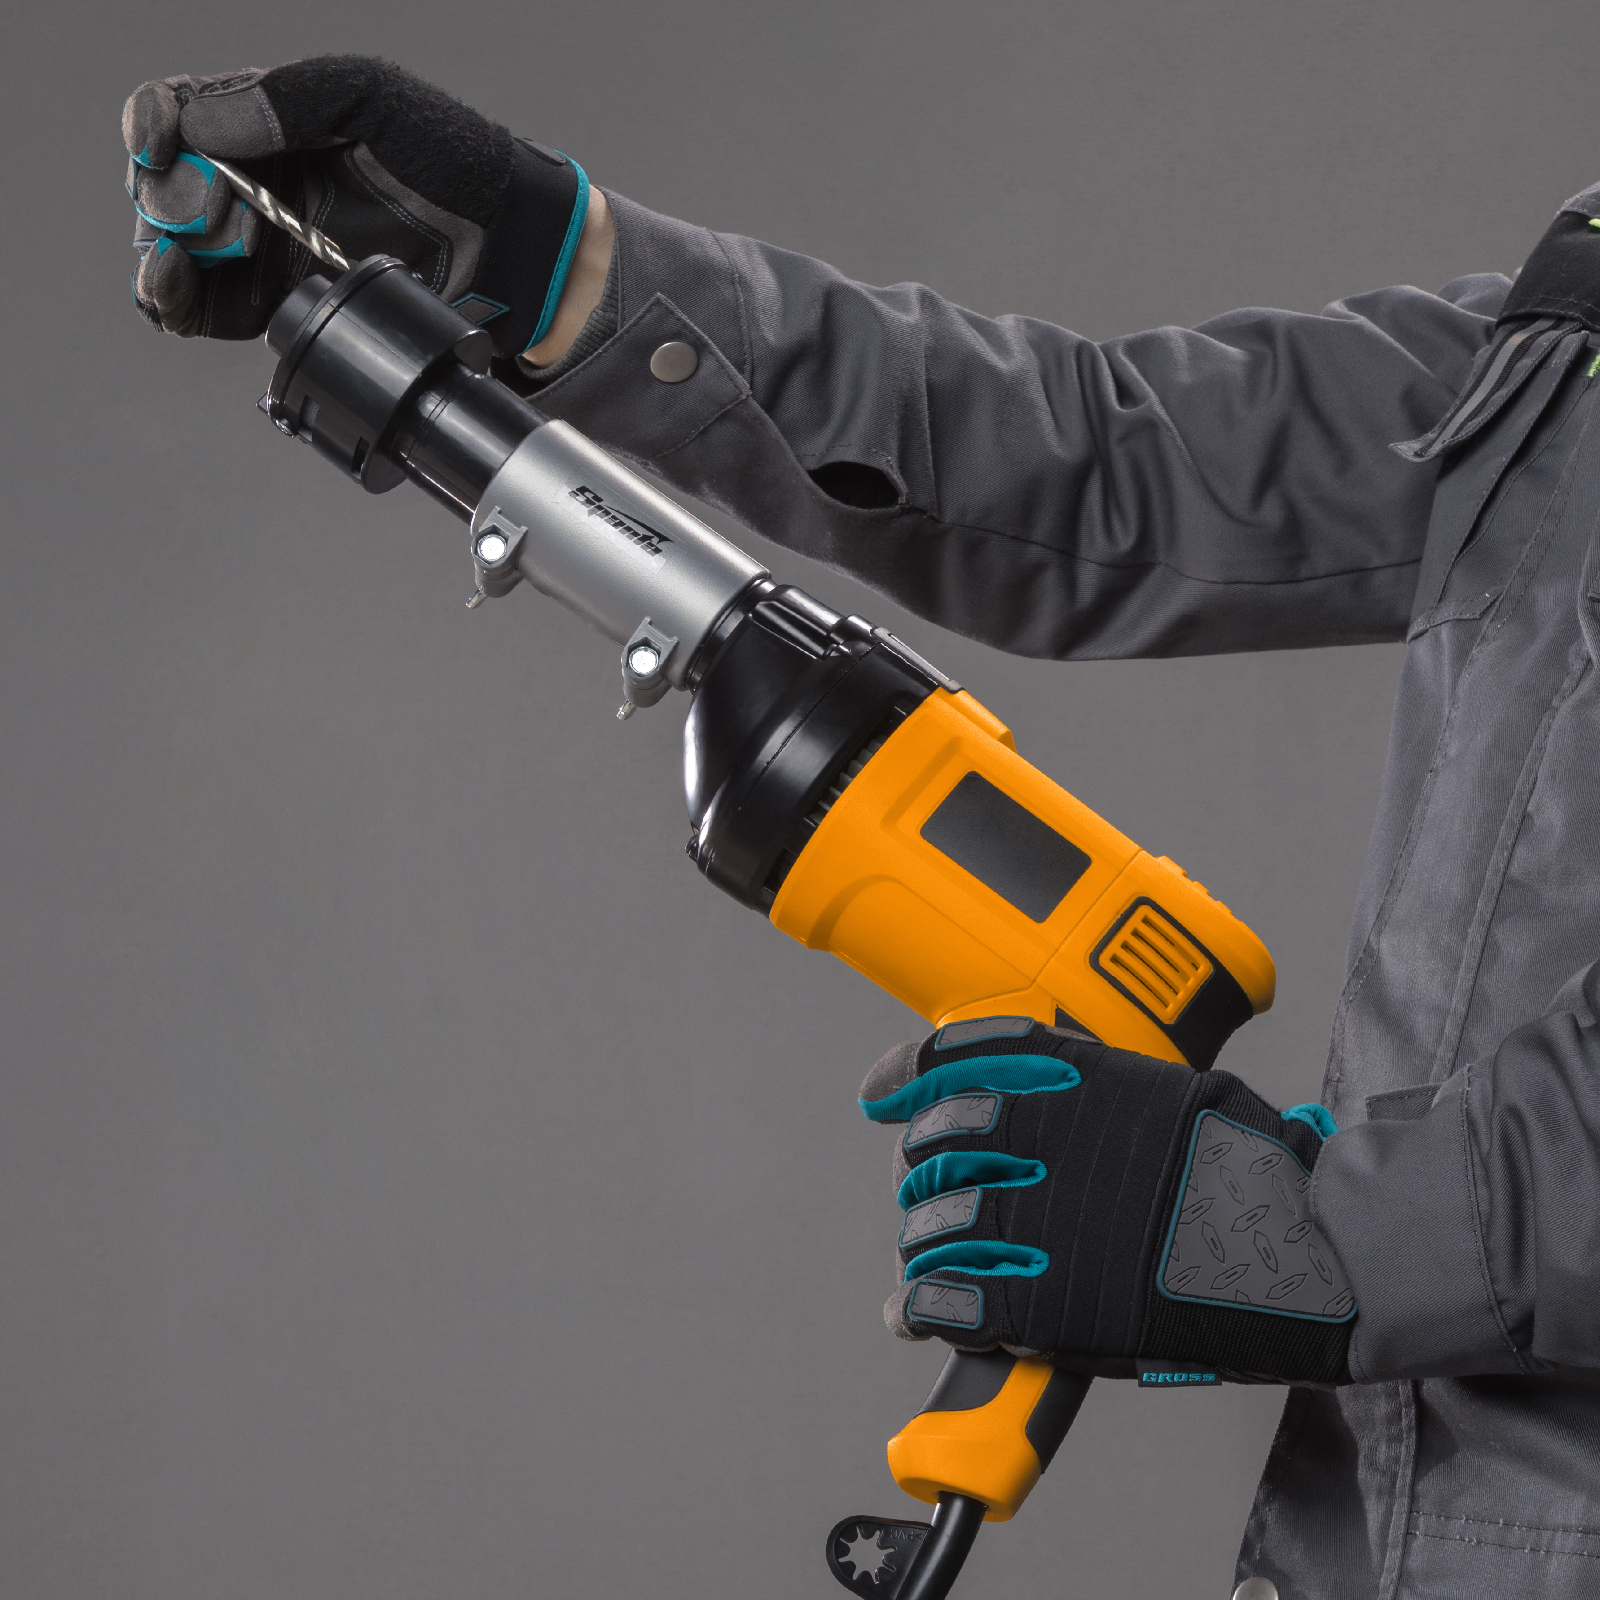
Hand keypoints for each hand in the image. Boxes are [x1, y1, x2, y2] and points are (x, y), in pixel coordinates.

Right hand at [122, 56, 604, 359]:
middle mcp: (262, 180)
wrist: (511, 243)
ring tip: (173, 269)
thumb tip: (202, 127)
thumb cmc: (456, 159)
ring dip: (161, 261)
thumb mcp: (371, 97)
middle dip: (166, 201)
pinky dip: (186, 308)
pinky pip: (216, 309)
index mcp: (272, 119)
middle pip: (169, 187)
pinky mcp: (289, 302)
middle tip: (205, 216)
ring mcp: (272, 244)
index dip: (153, 125)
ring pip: (182, 254)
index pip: (181, 113)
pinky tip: (178, 303)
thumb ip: (287, 99)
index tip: (156, 142)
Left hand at [860, 1017, 1354, 1383]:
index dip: (911, 1076)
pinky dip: (924, 1307)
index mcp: (1078, 1078)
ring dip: (922, 1247)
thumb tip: (1028, 1083)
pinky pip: (953, 1299)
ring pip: (937, 1227)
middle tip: (929, 1196)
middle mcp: (1051, 1137)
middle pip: (938, 1146)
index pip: (960, 1059)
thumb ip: (1089, 1082)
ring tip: (927, 1264)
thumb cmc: (1255, 1170)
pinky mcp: (1052, 1303)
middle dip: (921, 1174)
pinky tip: (918, 1314)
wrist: (1320, 1249)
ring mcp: (1046, 1221)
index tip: (885, 1094)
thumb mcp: (1167, 1088)